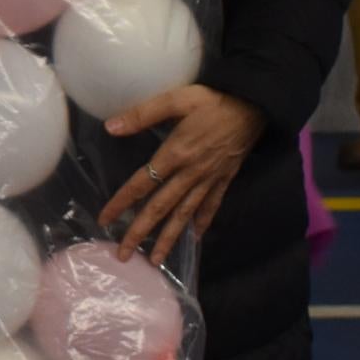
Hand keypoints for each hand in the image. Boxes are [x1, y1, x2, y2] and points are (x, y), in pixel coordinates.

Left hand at [99, 86, 265, 266]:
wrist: (254, 106)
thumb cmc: (213, 101)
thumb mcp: (177, 99)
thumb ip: (143, 114)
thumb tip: (111, 126)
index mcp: (175, 154)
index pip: (142, 183)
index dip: (122, 202)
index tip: (105, 219)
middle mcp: (191, 173)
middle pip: (161, 208)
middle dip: (140, 233)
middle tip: (125, 255)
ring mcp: (209, 179)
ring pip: (184, 214)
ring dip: (169, 239)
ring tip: (156, 260)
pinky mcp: (224, 179)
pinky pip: (211, 206)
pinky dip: (202, 222)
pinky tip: (195, 238)